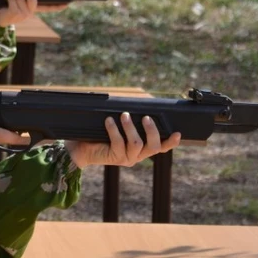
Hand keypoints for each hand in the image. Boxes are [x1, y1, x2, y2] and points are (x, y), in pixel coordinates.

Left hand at [65, 113, 180, 169]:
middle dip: (152, 130)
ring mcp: (127, 158)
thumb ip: (128, 115)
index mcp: (142, 148)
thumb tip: (135, 99)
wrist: (80, 149)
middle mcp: (137, 155)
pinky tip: (109, 121)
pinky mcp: (115, 158)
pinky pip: (119, 143)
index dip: (171, 142)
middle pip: (154, 146)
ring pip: (137, 144)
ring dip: (131, 127)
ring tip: (124, 115)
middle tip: (145, 117)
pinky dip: (114, 130)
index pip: (161, 147)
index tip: (177, 133)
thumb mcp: (116, 124)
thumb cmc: (99, 133)